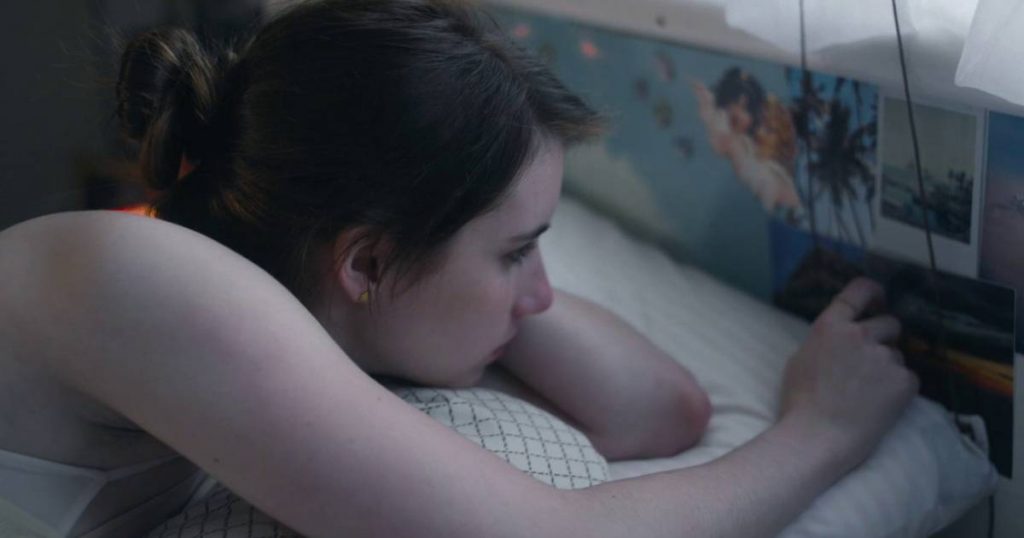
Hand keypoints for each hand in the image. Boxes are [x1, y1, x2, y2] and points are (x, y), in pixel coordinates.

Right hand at [780, 277, 917, 465]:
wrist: (818, 436)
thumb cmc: (801, 402)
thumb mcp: (802, 358)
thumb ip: (826, 340)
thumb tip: (841, 336)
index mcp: (830, 326)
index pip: (860, 291)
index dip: (874, 292)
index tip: (879, 299)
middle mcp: (860, 335)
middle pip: (890, 323)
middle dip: (885, 338)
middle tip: (872, 362)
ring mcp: (884, 357)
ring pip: (897, 355)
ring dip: (888, 368)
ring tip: (869, 393)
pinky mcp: (903, 381)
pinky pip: (909, 378)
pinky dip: (899, 390)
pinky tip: (880, 405)